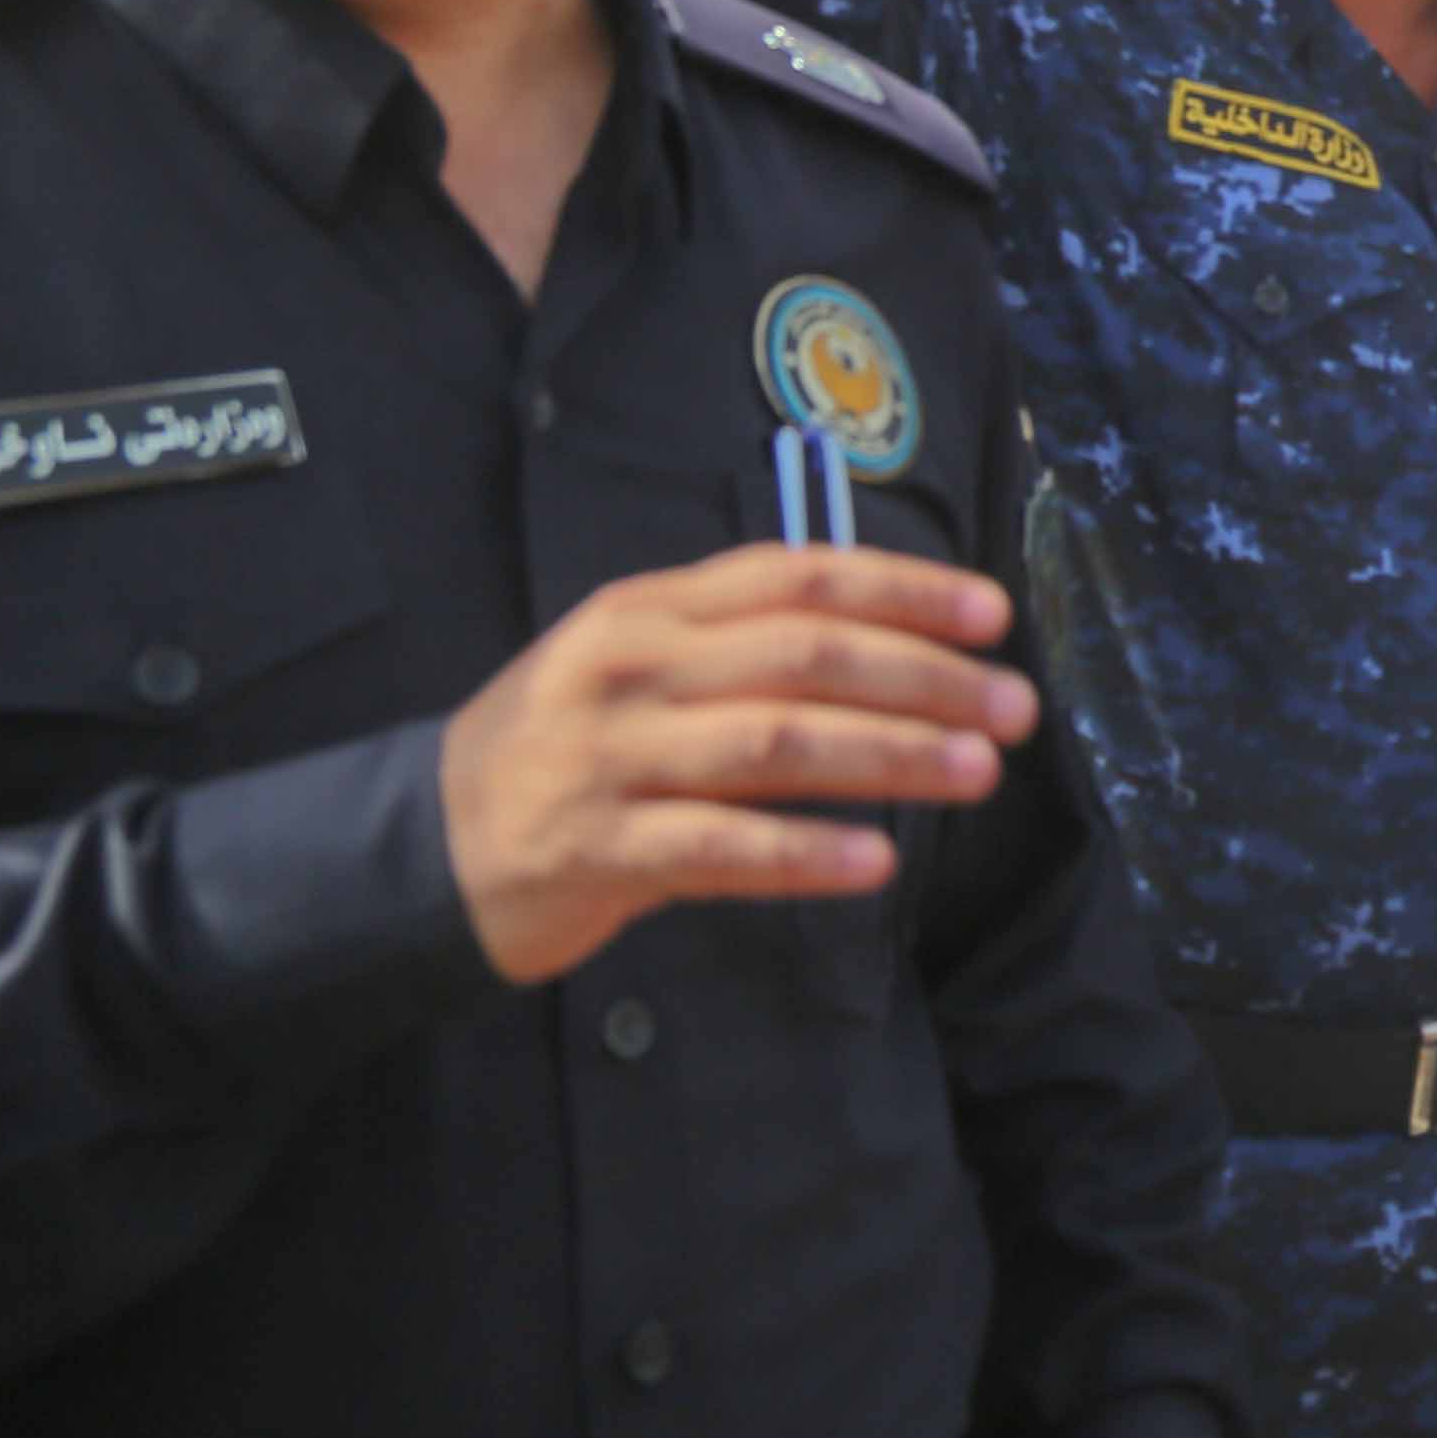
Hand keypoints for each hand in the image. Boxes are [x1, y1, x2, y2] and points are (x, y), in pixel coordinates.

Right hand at [436, 549, 1038, 983]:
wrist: (420, 847)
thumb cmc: (564, 749)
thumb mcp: (636, 664)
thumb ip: (742, 641)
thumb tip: (898, 640)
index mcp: (652, 609)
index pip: (798, 576)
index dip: (904, 589)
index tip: (993, 614)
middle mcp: (632, 669)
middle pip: (806, 655)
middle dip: (925, 677)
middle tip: (1016, 707)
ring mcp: (610, 759)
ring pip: (777, 744)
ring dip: (891, 756)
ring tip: (978, 772)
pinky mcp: (596, 850)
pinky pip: (721, 848)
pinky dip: (806, 854)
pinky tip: (877, 861)